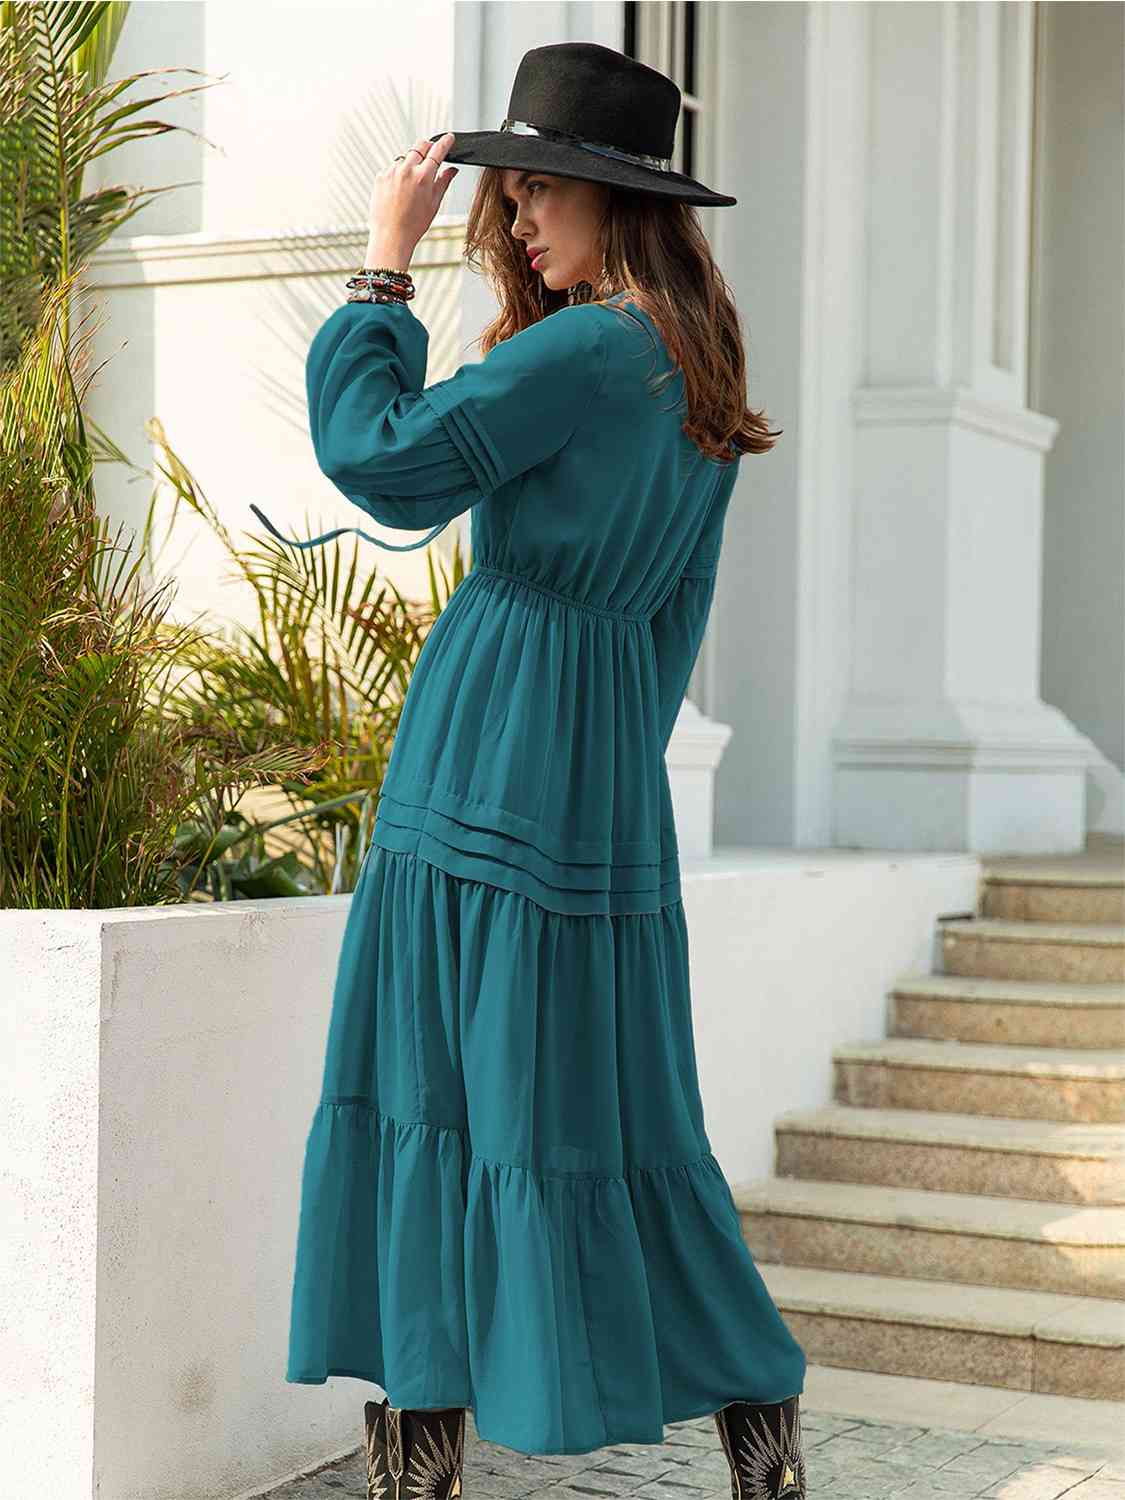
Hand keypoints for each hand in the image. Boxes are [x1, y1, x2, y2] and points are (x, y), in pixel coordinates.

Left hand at [366, 131, 457, 268]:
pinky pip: (393, 168)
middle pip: (420, 146)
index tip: (449, 138)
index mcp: (423, 177)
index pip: (437, 151)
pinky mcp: (380, 176)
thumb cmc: (413, 225)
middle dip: (428, 146)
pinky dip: (399, 173)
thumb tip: (452, 170)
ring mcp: (391, 172)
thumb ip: (443, 182)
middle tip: (432, 154)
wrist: (390, 236)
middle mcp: (406, 170)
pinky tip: (400, 191)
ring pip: (405, 157)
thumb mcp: (434, 204)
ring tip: (412, 184)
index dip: (445, 142)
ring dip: (412, 163)